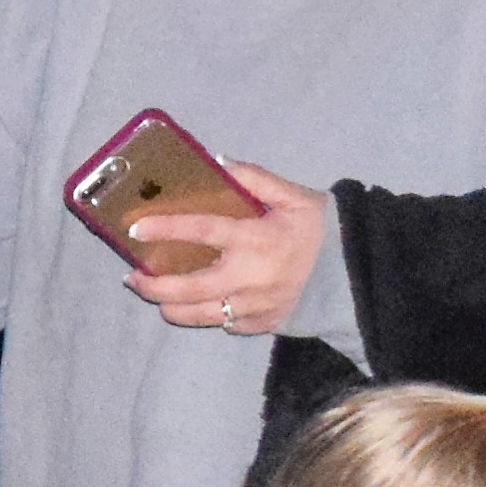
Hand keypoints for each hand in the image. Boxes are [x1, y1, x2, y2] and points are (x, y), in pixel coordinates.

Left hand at [125, 162, 324, 335]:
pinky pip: (223, 324)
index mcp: (255, 239)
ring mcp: (254, 306)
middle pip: (189, 288)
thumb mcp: (292, 195)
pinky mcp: (261, 325)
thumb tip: (218, 161)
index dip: (165, 229)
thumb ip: (255, 178)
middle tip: (133, 278)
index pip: (201, 232)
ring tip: (155, 296)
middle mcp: (249, 277)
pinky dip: (205, 315)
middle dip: (153, 286)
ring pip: (200, 315)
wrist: (352, 272)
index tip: (135, 228)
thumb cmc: (319, 229)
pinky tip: (195, 304)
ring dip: (170, 307)